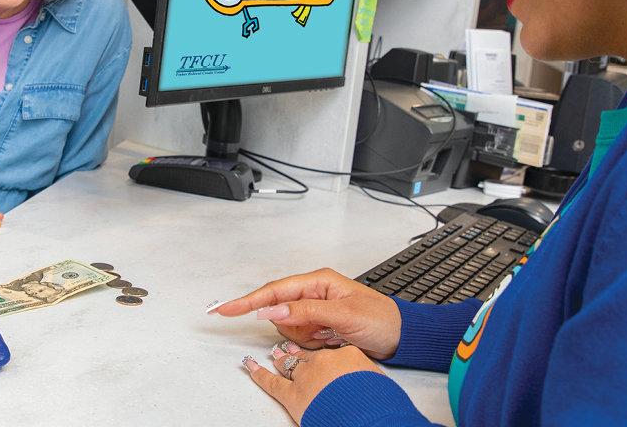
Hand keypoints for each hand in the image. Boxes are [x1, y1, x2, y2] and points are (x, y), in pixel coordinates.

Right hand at [215, 268, 401, 359]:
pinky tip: (332, 339)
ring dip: (306, 337)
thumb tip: (273, 309)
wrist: (400, 337)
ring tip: (332, 335)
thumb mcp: (343, 314)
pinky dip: (312, 343)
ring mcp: (314, 311)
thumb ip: (306, 311)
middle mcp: (313, 293)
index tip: (226, 309)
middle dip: (295, 327)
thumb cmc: (380, 319)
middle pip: (278, 312)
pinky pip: (300, 338)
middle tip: (321, 332)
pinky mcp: (318, 326)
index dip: (247, 301)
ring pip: (288, 328)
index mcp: (317, 281)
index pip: (274, 290)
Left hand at [244, 342, 383, 423]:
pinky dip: (258, 373)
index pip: (333, 351)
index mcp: (346, 354)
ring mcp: (306, 376)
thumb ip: (363, 375)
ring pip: (289, 365)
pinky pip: (272, 382)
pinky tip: (250, 365)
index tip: (324, 357)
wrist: (369, 419)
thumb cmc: (377, 404)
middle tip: (291, 351)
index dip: (326, 357)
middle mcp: (323, 361)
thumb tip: (364, 380)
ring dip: (281, 360)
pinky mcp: (292, 395)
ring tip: (275, 355)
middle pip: (308, 357)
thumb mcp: (377, 381)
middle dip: (299, 355)